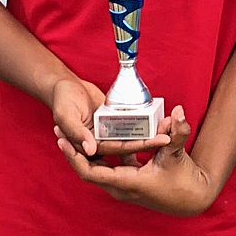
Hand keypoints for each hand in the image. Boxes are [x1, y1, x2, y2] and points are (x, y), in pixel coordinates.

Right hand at [50, 76, 167, 158]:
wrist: (65, 85)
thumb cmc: (62, 100)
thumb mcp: (66, 115)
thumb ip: (77, 132)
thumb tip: (92, 150)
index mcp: (90, 145)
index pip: (119, 149)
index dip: (141, 145)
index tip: (164, 140)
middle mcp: (100, 141)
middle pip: (130, 143)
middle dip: (151, 140)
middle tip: (173, 134)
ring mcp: (107, 130)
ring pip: (132, 134)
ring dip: (149, 131)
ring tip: (170, 127)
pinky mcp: (112, 120)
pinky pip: (130, 122)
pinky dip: (142, 121)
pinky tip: (158, 118)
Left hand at [55, 106, 216, 215]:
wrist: (192, 200)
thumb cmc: (184, 182)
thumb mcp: (178, 155)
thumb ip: (176, 133)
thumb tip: (178, 111)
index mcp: (126, 182)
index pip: (89, 172)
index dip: (74, 156)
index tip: (62, 140)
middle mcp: (120, 187)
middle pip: (87, 169)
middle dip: (72, 150)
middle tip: (59, 130)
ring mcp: (123, 185)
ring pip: (97, 168)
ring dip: (85, 152)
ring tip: (73, 132)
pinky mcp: (130, 180)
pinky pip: (110, 166)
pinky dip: (104, 153)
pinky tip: (102, 137)